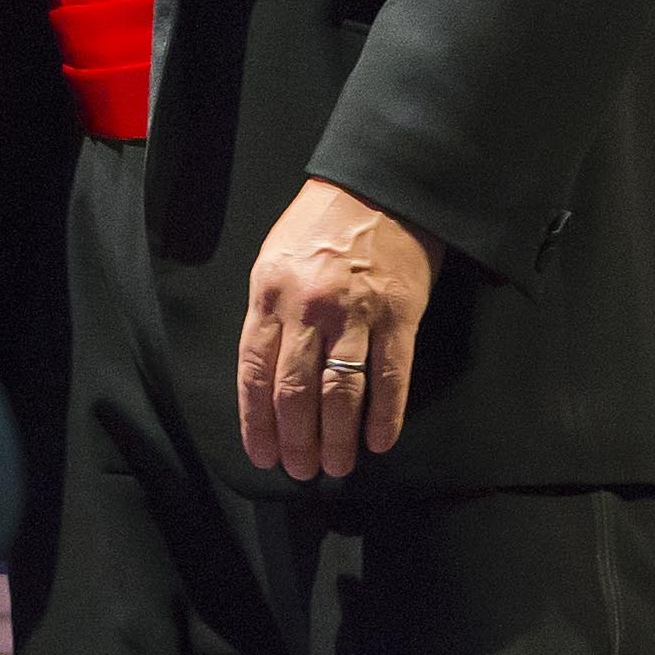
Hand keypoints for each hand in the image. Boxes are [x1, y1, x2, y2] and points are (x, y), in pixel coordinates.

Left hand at [237, 178, 437, 480]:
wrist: (381, 184)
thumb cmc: (322, 222)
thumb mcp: (276, 258)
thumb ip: (270, 313)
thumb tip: (267, 378)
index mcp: (270, 292)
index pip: (255, 371)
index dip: (257, 421)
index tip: (263, 454)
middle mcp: (308, 306)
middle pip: (295, 391)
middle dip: (296, 440)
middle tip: (301, 470)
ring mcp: (356, 312)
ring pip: (340, 393)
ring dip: (337, 439)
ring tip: (335, 466)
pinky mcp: (399, 315)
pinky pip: (390, 378)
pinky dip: (384, 417)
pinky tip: (378, 442)